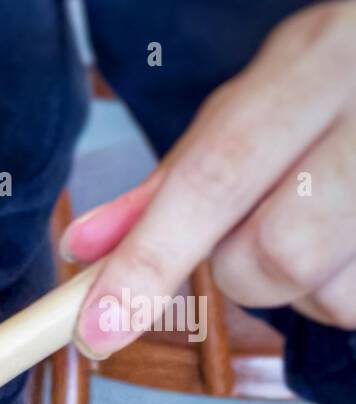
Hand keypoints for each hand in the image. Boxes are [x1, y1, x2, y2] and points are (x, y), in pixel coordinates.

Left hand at [64, 1, 355, 356]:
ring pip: (329, 294)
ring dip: (298, 284)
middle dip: (237, 270)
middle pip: (278, 254)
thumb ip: (167, 181)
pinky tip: (346, 239)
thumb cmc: (329, 86)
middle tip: (248, 232)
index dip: (148, 261)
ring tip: (317, 219)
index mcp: (317, 66)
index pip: (215, 178)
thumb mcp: (248, 105)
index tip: (98, 328)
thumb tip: (82, 249)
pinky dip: (337, 289)